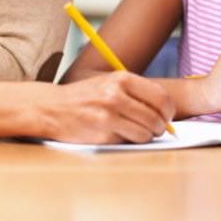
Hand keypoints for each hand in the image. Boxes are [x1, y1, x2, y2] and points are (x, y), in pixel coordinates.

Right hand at [39, 71, 174, 143]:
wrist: (52, 108)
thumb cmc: (85, 96)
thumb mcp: (109, 83)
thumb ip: (135, 92)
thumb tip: (165, 109)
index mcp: (122, 78)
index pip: (161, 96)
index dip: (169, 110)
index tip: (167, 116)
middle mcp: (116, 95)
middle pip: (156, 117)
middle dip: (160, 127)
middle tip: (157, 129)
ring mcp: (108, 116)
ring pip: (146, 133)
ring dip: (146, 136)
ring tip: (137, 132)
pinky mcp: (102, 135)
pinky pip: (128, 142)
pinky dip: (129, 141)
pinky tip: (118, 134)